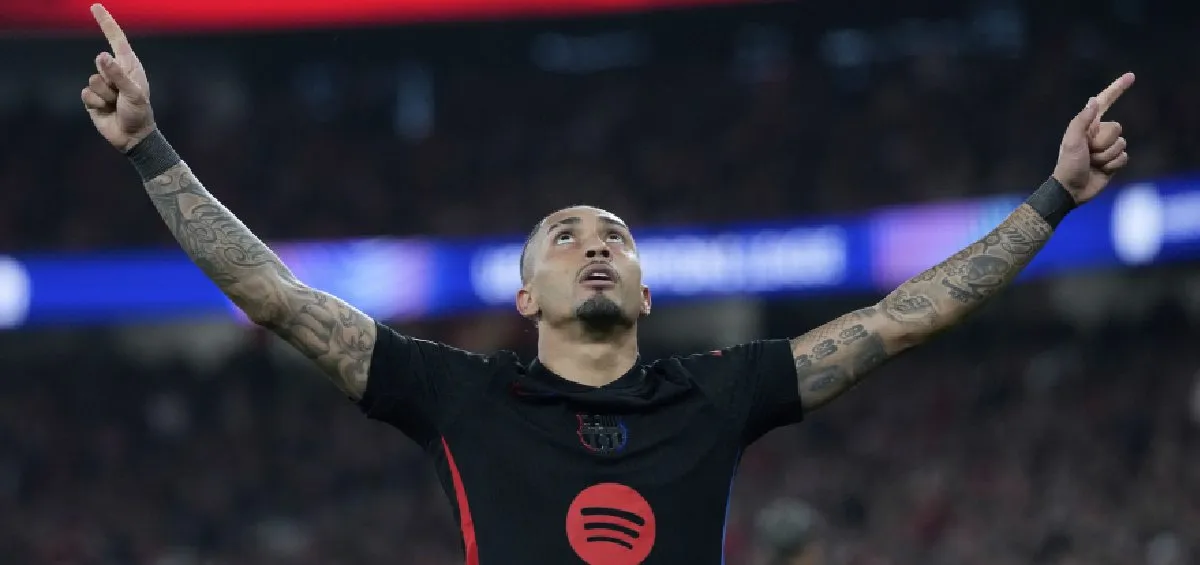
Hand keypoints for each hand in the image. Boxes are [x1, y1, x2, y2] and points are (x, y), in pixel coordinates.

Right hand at [81, 4, 154, 152]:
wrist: (132, 137)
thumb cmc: (139, 113)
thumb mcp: (133, 93)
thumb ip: (117, 75)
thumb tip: (101, 56)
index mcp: (129, 66)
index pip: (115, 39)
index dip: (106, 22)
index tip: (95, 6)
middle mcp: (114, 72)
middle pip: (100, 63)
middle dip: (110, 80)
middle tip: (122, 95)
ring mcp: (102, 84)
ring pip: (92, 80)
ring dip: (105, 95)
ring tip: (116, 104)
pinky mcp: (92, 97)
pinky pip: (86, 93)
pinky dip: (97, 103)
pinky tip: (106, 110)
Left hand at [1052, 72, 1134, 203]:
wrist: (1072, 190)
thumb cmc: (1068, 164)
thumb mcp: (1072, 140)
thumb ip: (1082, 120)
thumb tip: (1093, 100)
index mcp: (1087, 125)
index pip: (1105, 101)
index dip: (1117, 88)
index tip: (1131, 76)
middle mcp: (1098, 133)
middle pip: (1117, 128)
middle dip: (1103, 142)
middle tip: (1088, 153)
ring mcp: (1107, 147)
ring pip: (1122, 144)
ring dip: (1106, 156)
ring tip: (1092, 163)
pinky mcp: (1113, 161)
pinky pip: (1124, 157)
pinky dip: (1113, 165)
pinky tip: (1101, 170)